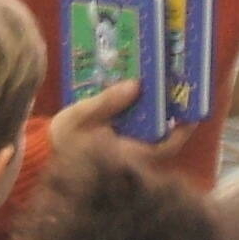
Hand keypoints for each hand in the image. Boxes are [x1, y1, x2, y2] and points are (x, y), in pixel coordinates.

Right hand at [48, 81, 195, 164]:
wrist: (44, 155)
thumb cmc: (63, 140)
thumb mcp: (81, 117)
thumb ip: (108, 102)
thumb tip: (136, 85)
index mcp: (128, 153)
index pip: (166, 145)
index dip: (183, 129)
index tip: (194, 111)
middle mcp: (134, 155)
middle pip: (165, 137)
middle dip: (175, 115)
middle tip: (184, 88)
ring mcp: (128, 151)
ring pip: (154, 133)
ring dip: (161, 113)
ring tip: (168, 86)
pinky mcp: (121, 145)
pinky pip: (140, 131)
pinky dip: (145, 115)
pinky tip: (144, 94)